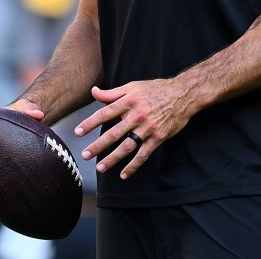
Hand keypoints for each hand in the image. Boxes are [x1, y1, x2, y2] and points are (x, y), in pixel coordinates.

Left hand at [74, 80, 194, 179]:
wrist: (183, 94)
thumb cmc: (156, 89)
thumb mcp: (133, 86)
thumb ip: (112, 92)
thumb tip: (93, 92)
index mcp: (129, 101)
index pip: (105, 113)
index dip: (90, 123)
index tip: (77, 132)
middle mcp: (137, 115)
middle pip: (114, 133)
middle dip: (98, 145)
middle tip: (85, 155)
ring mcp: (148, 128)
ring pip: (127, 146)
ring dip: (112, 158)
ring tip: (100, 167)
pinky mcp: (158, 137)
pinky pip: (143, 154)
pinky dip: (133, 166)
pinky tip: (123, 174)